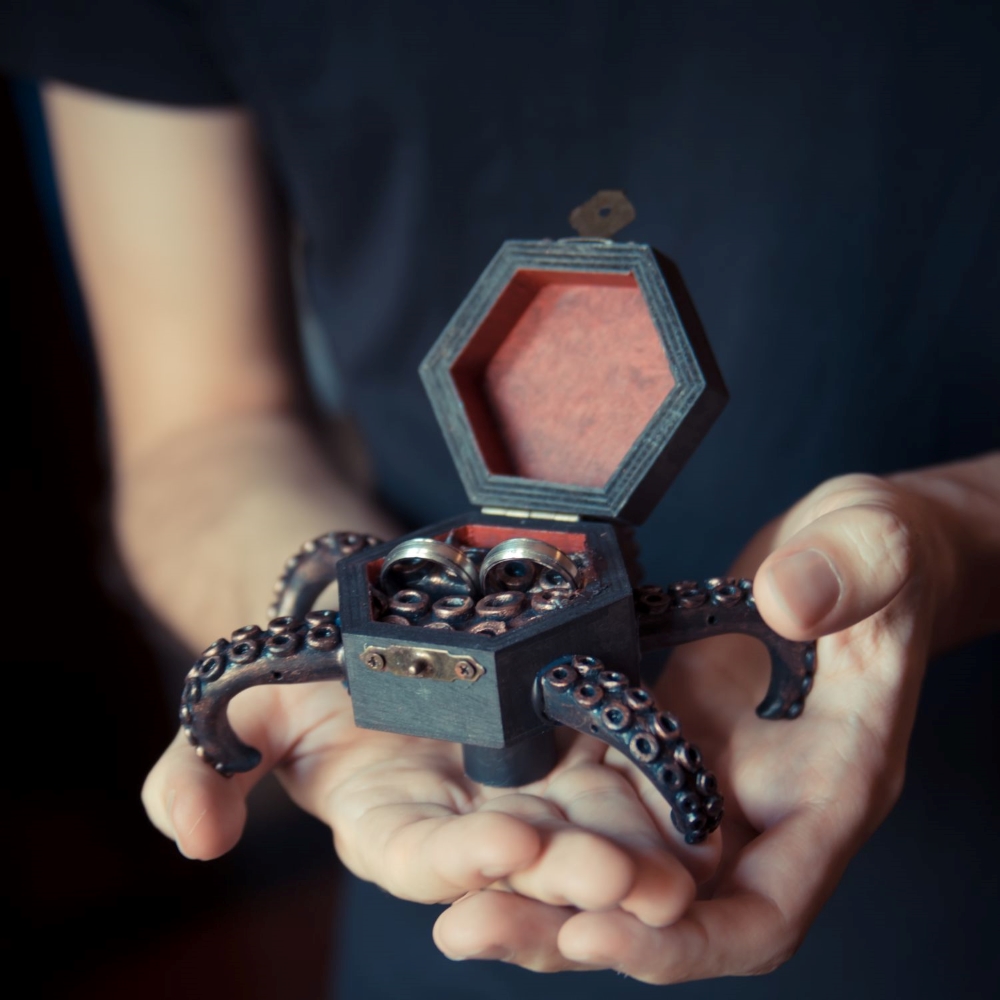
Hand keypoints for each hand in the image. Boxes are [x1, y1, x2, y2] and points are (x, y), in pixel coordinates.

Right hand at [137, 418, 714, 942]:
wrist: (375, 625)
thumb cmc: (310, 672)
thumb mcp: (247, 704)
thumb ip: (202, 767)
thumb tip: (187, 835)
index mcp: (392, 828)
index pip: (425, 858)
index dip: (459, 858)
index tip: (502, 844)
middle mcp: (468, 823)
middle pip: (523, 862)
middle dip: (567, 876)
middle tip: (622, 882)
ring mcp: (531, 790)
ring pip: (585, 835)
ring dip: (628, 859)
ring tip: (675, 875)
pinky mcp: (578, 749)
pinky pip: (624, 777)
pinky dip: (658, 800)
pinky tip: (698, 816)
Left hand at [434, 460, 998, 978]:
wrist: (845, 550)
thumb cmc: (881, 556)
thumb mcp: (876, 546)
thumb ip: (846, 573)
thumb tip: (788, 601)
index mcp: (826, 790)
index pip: (759, 911)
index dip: (680, 940)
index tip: (592, 930)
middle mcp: (757, 806)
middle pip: (666, 910)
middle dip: (573, 927)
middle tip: (473, 925)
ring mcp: (703, 777)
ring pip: (621, 865)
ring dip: (543, 887)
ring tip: (458, 902)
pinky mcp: (661, 739)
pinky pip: (600, 799)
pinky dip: (547, 820)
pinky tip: (480, 820)